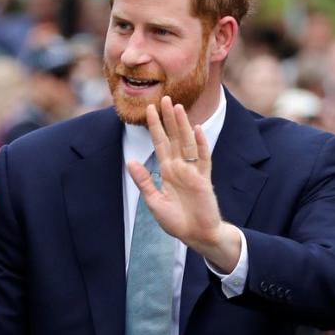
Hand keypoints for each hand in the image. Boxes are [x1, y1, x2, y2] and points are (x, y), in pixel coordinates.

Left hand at [127, 96, 239, 270]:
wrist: (196, 235)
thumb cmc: (176, 221)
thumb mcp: (154, 201)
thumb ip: (144, 182)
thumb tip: (130, 162)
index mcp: (167, 171)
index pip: (160, 143)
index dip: (154, 127)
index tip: (149, 109)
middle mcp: (180, 167)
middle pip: (174, 138)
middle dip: (168, 119)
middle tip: (164, 98)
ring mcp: (193, 171)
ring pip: (187, 143)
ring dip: (182, 125)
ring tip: (177, 108)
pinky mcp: (204, 179)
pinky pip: (202, 158)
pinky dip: (200, 144)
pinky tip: (196, 129)